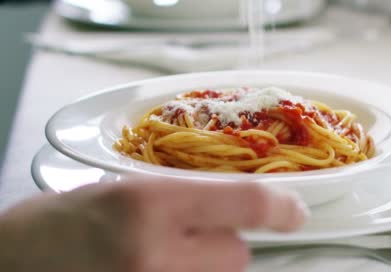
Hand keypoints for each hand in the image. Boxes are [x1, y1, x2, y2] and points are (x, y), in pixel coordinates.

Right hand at [0, 178, 307, 271]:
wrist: (8, 264)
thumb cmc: (54, 226)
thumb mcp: (121, 193)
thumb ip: (180, 199)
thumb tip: (236, 210)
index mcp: (147, 205)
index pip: (244, 202)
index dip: (280, 207)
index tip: (294, 212)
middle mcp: (154, 254)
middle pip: (237, 254)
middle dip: (222, 244)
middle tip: (185, 237)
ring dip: (201, 269)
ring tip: (155, 259)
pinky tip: (152, 270)